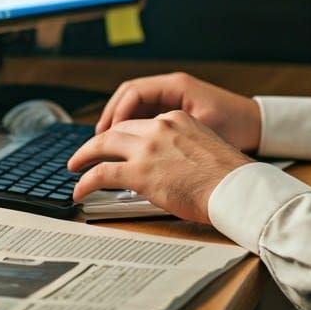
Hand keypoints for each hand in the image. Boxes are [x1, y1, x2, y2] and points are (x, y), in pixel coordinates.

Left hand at [69, 110, 252, 224]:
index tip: (116, 145)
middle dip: (98, 141)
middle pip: (118, 129)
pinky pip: (101, 173)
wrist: (235, 188)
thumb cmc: (228, 177)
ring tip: (75, 167)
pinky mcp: (138, 172)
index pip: (141, 123)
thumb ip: (182, 148)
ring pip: (103, 144)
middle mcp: (159, 128)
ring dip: (85, 156)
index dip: (124, 136)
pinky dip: (85, 181)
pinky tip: (80, 190)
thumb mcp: (205, 147)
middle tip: (87, 153)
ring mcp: (147, 148)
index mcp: (177, 119)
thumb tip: (171, 164)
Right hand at [95, 72, 261, 151]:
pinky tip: (128, 149)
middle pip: (128, 98)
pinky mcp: (177, 111)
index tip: (102, 135)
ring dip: (119, 126)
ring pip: (135, 108)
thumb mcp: (201, 130)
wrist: (259, 126)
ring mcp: (174, 99)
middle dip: (110, 120)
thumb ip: (169, 138)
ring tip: (106, 148)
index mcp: (176, 86)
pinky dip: (134, 130)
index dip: (114, 114)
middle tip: (95, 144)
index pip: (132, 92)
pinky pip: (146, 116)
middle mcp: (172, 88)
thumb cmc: (236, 126)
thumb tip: (138, 154)